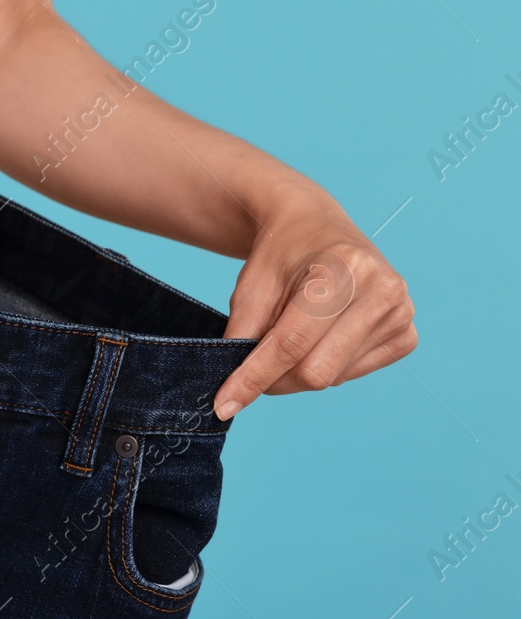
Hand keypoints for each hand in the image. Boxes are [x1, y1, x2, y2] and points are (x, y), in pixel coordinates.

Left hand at [213, 187, 416, 419]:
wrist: (315, 227)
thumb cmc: (281, 254)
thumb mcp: (251, 284)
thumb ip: (242, 334)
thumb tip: (234, 394)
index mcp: (344, 268)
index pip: (291, 343)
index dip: (254, 377)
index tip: (224, 404)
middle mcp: (382, 290)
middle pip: (317, 370)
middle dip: (275, 379)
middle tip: (250, 368)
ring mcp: (401, 314)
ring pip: (333, 377)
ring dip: (298, 370)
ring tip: (291, 331)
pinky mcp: (406, 336)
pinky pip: (351, 375)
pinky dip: (324, 365)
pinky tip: (320, 335)